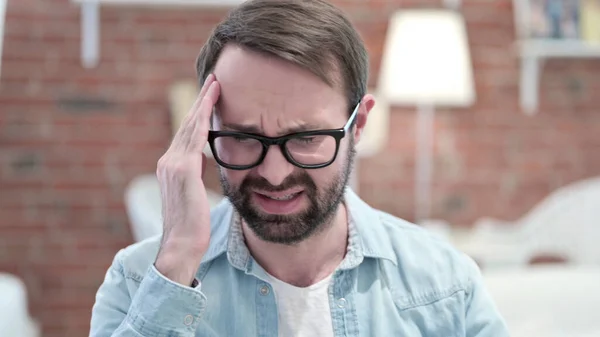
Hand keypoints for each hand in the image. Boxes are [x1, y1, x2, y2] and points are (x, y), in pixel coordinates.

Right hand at [154, 74, 219, 285]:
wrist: (182, 245)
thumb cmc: (192, 226)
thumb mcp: (195, 195)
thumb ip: (196, 175)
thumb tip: (204, 162)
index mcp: (171, 167)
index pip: (187, 134)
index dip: (198, 114)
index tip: (209, 96)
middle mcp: (168, 162)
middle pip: (187, 124)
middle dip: (201, 101)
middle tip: (214, 79)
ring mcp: (173, 164)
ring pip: (190, 125)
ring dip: (203, 102)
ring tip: (215, 83)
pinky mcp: (182, 170)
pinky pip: (195, 136)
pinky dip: (203, 117)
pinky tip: (211, 103)